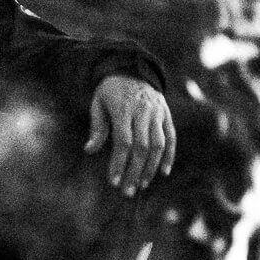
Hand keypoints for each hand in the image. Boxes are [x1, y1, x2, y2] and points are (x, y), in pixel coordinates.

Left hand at [85, 76, 175, 195]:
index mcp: (123, 108)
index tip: (113, 182)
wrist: (132, 68)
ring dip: (151, 167)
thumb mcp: (98, 103)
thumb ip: (97, 127)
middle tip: (128, 192)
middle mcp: (143, 110)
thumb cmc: (110, 90)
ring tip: (142, 184)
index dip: (119, 163)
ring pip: (158, 144)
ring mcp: (157, 112)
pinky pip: (170, 137)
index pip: (123, 141)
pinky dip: (169, 155)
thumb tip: (89, 151)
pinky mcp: (166, 114)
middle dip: (134, 171)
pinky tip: (163, 172)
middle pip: (142, 147)